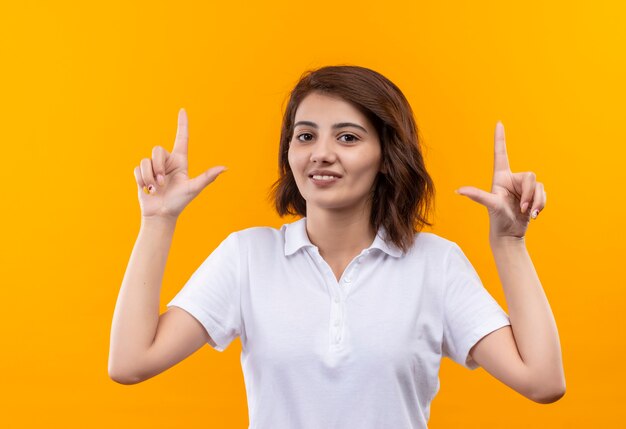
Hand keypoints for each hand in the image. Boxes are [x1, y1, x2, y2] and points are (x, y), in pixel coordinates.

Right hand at [133, 108, 226, 220]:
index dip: (182, 124)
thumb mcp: (193, 188)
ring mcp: (154, 167)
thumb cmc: (179, 202)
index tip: (183, 110)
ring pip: (146, 160)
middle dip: (158, 166)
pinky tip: (147, 189)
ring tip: (155, 188)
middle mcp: (167, 162)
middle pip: (157, 150)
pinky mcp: (142, 173)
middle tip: (161, 183)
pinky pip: (138, 168)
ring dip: (149, 176)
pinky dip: (141, 180)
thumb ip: (207, 177)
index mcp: (180, 162)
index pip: (182, 139)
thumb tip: (225, 168)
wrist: (161, 215)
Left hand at [455, 121, 545, 240]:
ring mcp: (523, 187)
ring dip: (536, 201)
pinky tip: (534, 214)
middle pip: (530, 175)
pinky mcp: (533, 195)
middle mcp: (512, 179)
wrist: (509, 234)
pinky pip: (544, 193)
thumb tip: (458, 191)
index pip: (501, 154)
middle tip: (522, 207)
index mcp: (500, 177)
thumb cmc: (497, 220)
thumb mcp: (489, 205)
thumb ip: (477, 195)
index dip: (500, 139)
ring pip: (539, 186)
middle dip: (529, 193)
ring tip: (527, 212)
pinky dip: (541, 204)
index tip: (498, 123)